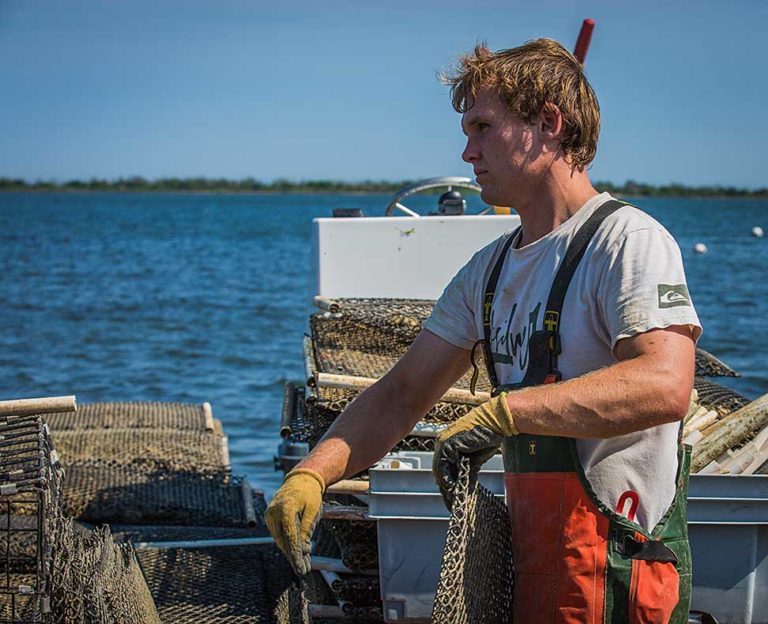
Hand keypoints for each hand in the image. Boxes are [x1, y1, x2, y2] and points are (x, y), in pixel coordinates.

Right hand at [265, 468, 324, 575]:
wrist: (300, 479)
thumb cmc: (310, 494)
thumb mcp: (313, 510)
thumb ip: (306, 529)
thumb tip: (303, 550)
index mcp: (285, 510)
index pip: (290, 538)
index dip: (295, 556)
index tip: (300, 569)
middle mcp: (273, 513)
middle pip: (283, 541)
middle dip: (294, 557)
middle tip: (305, 569)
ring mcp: (270, 515)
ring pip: (280, 540)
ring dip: (291, 551)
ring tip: (304, 563)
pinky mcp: (270, 518)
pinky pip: (279, 534)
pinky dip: (287, 543)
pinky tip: (298, 551)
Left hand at [432, 393, 517, 507]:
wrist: (494, 422)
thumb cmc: (487, 436)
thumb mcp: (475, 459)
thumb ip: (467, 471)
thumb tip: (466, 487)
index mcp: (447, 445)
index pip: (443, 469)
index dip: (447, 484)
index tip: (451, 497)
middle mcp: (442, 443)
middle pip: (440, 471)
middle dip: (445, 488)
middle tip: (451, 502)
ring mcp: (443, 443)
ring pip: (440, 470)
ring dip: (446, 486)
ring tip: (453, 498)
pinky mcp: (449, 444)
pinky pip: (444, 466)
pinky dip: (448, 478)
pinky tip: (454, 488)